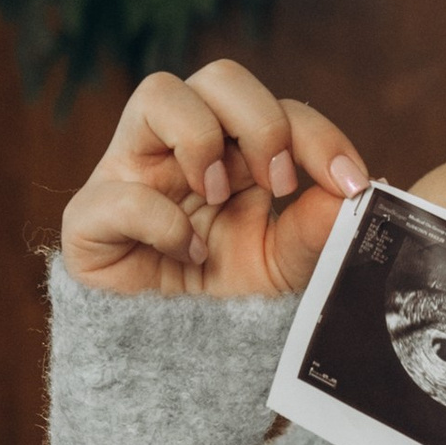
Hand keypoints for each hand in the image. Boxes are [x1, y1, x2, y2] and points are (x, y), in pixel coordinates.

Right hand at [59, 63, 370, 298]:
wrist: (174, 366)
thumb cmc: (226, 306)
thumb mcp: (286, 269)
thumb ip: (316, 231)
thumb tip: (355, 193)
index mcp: (235, 156)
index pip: (278, 110)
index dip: (317, 134)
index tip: (349, 182)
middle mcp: (183, 151)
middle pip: (219, 78)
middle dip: (261, 123)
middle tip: (277, 184)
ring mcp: (132, 174)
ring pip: (157, 94)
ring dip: (202, 140)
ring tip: (219, 199)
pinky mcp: (90, 220)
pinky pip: (116, 193)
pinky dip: (161, 221)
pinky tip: (187, 254)